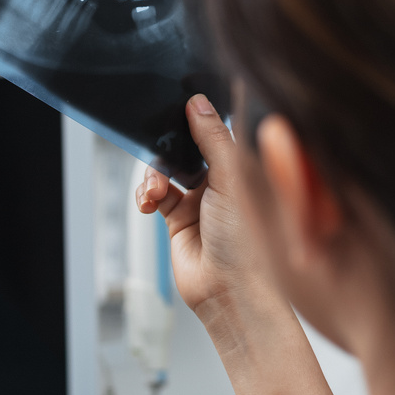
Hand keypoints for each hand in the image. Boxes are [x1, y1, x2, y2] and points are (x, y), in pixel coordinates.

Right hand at [136, 94, 269, 317]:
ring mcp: (200, 200)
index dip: (199, 118)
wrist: (229, 291)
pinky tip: (148, 201)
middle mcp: (223, 181)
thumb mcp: (233, 178)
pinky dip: (147, 194)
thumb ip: (214, 138)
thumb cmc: (247, 241)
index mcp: (244, 167)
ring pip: (167, 170)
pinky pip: (155, 194)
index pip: (218, 131)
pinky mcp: (179, 218)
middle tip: (160, 145)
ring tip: (155, 191)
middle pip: (187, 148)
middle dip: (168, 147)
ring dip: (154, 175)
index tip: (180, 105)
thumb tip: (197, 103)